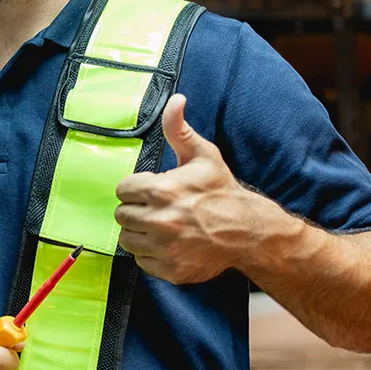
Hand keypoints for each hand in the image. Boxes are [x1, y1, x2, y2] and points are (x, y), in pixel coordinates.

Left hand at [115, 94, 255, 284]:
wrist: (249, 231)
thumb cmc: (221, 191)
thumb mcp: (203, 155)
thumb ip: (179, 128)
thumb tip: (176, 100)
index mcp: (162, 191)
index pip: (122, 190)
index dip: (134, 188)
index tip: (148, 190)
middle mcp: (160, 221)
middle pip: (121, 216)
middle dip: (135, 209)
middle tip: (154, 207)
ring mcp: (165, 248)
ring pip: (128, 240)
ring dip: (139, 232)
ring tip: (159, 225)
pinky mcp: (170, 270)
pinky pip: (142, 262)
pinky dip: (150, 254)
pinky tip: (167, 243)